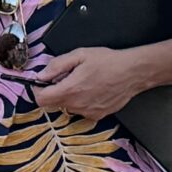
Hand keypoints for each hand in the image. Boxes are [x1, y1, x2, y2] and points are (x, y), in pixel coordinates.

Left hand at [31, 46, 149, 119]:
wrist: (133, 72)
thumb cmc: (109, 61)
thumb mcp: (79, 55)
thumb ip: (57, 65)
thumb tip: (41, 75)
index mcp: (70, 90)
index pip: (41, 99)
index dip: (38, 90)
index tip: (42, 83)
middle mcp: (77, 105)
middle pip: (54, 103)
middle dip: (56, 91)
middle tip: (68, 77)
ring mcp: (87, 112)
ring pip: (68, 107)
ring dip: (71, 96)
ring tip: (85, 82)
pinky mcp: (98, 116)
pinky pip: (82, 110)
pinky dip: (83, 102)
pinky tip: (93, 90)